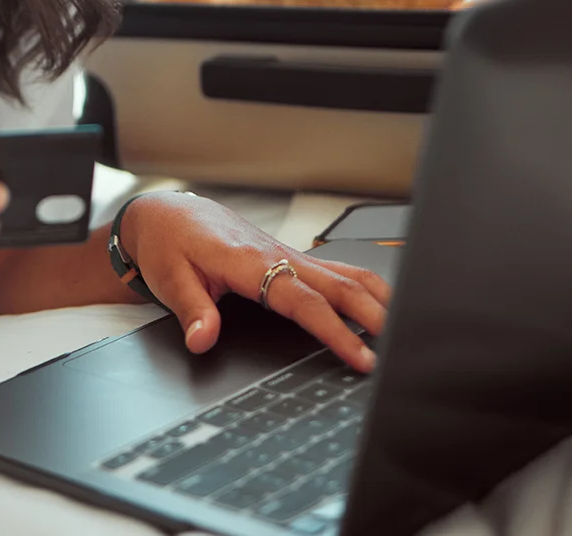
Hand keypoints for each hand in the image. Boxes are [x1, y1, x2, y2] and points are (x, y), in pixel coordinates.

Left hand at [118, 192, 390, 371]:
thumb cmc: (170, 244)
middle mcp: (277, 256)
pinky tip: (379, 304)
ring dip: (376, 297)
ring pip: (344, 273)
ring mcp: (288, 255)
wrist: (169, 214)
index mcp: (251, 262)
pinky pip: (335, 269)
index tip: (360, 357)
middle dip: (374, 316)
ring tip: (402, 327)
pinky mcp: (289, 258)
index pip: (305, 301)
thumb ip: (192, 311)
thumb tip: (203, 340)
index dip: (336, 332)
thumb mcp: (171, 280)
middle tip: (400, 348)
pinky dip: (362, 287)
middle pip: (340, 285)